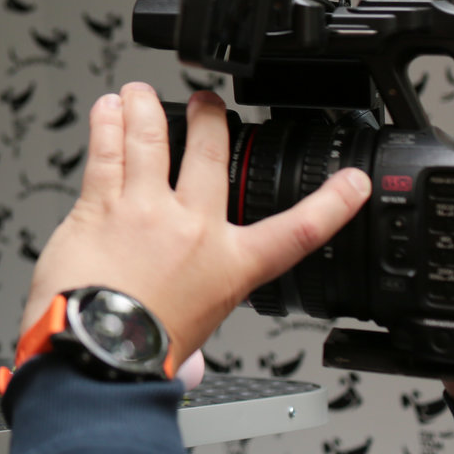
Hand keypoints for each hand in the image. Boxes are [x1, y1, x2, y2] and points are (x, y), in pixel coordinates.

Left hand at [19, 83, 370, 362]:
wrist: (99, 352)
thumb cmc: (141, 351)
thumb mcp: (196, 333)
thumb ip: (197, 327)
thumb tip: (194, 360)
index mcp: (230, 266)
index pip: (298, 231)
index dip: (332, 203)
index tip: (354, 182)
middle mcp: (192, 229)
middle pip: (211, 154)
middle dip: (211, 117)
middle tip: (208, 103)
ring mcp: (145, 209)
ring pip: (152, 138)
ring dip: (147, 107)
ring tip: (142, 93)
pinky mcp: (100, 204)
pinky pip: (106, 151)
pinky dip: (106, 123)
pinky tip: (107, 109)